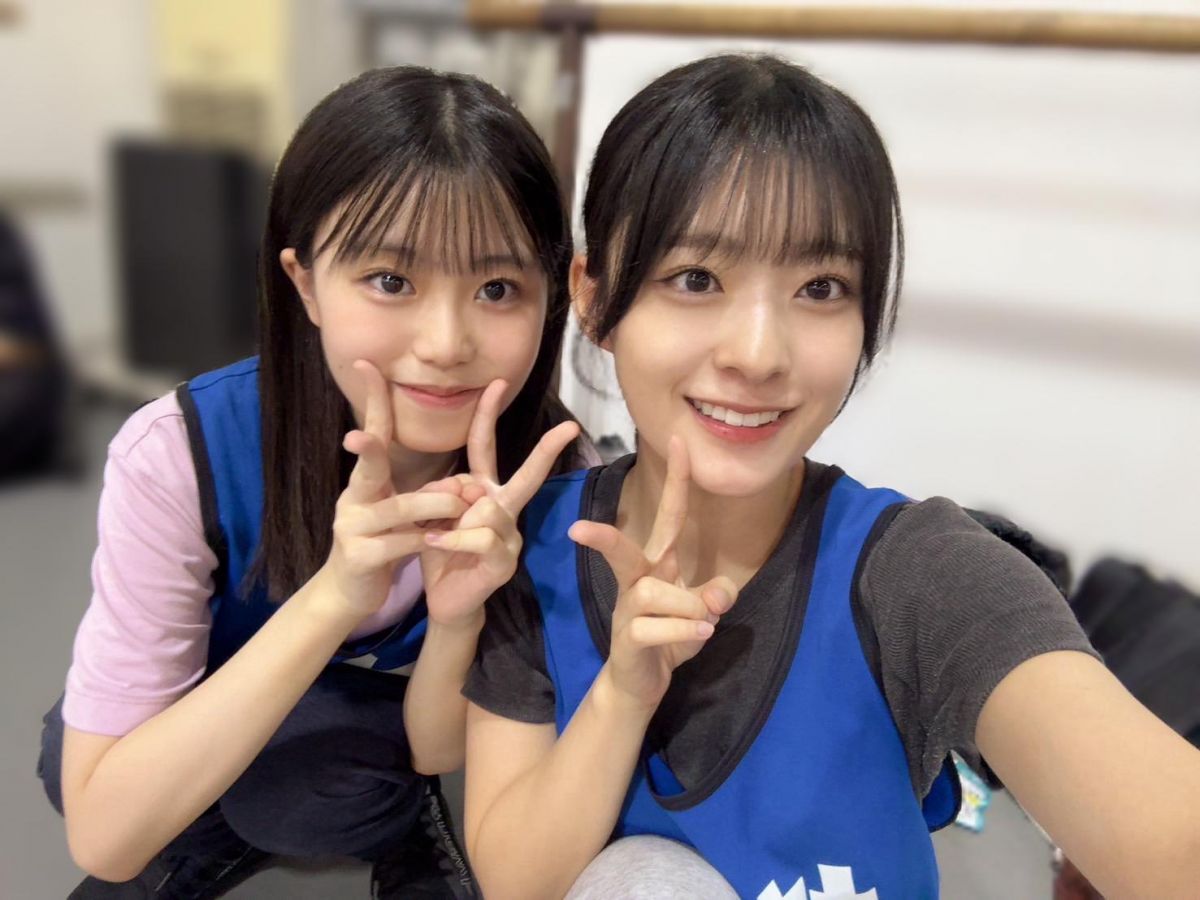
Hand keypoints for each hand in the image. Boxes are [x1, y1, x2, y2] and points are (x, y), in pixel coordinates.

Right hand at [321, 360, 470, 621]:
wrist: (352, 592)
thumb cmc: (384, 543)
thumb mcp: (404, 513)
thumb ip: (428, 493)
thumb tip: (465, 484)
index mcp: (366, 481)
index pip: (374, 434)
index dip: (372, 401)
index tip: (367, 365)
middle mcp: (353, 497)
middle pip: (367, 467)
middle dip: (366, 449)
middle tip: (357, 436)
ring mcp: (351, 527)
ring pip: (394, 509)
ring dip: (431, 505)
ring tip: (459, 504)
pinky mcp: (359, 556)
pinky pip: (397, 544)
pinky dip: (422, 542)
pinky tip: (437, 542)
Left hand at [420, 379, 579, 629]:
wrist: (445, 600)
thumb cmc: (439, 553)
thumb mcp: (430, 514)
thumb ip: (442, 492)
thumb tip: (461, 487)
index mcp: (484, 491)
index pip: (485, 446)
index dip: (488, 415)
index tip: (496, 383)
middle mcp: (505, 509)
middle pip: (527, 474)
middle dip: (548, 450)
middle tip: (570, 427)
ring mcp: (511, 536)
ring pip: (489, 507)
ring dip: (452, 518)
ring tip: (433, 535)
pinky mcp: (506, 562)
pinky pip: (482, 536)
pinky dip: (453, 538)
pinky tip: (434, 544)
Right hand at [569, 437, 736, 711]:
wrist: (639, 684)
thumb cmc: (669, 637)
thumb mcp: (703, 613)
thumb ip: (716, 597)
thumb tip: (719, 595)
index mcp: (658, 563)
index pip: (669, 515)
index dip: (677, 480)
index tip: (681, 442)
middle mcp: (638, 579)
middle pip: (622, 550)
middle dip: (603, 539)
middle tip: (578, 530)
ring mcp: (627, 609)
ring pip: (656, 594)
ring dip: (690, 609)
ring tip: (705, 625)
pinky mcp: (627, 638)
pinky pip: (656, 627)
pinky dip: (685, 633)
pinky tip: (699, 638)